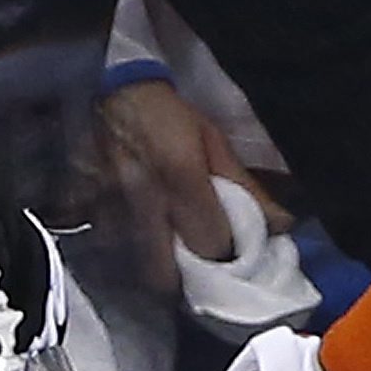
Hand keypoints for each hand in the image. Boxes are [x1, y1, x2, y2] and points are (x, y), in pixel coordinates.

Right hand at [95, 77, 248, 292]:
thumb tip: (283, 224)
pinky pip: (111, 252)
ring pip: (137, 268)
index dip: (225, 253)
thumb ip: (247, 187)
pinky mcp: (87, 212)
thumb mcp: (214, 141)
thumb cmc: (168, 116)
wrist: (112, 93)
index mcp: (181, 177)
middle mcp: (143, 200)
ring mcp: (109, 210)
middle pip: (168, 272)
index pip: (211, 243)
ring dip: (159, 271)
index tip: (231, 250)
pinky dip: (129, 256)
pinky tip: (141, 245)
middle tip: (201, 267)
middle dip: (188, 277)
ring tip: (174, 258)